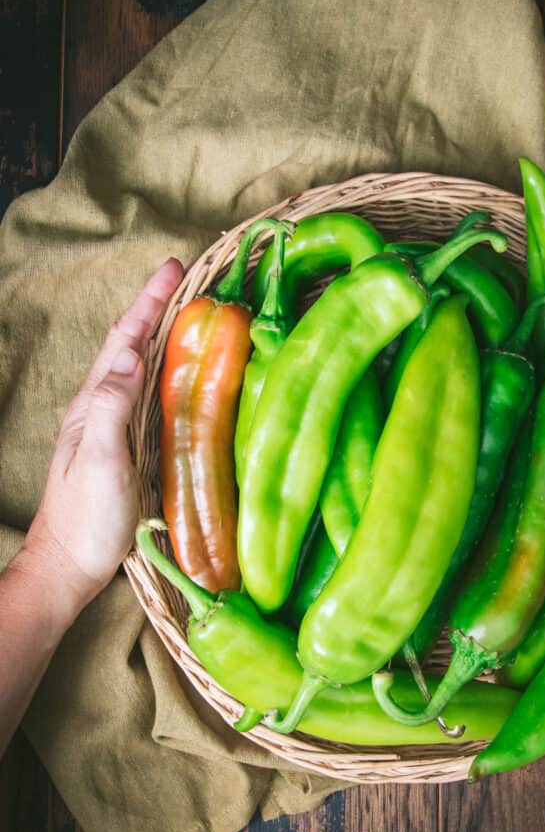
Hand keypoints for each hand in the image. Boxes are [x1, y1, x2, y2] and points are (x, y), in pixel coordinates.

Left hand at [22, 259, 183, 613]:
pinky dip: (165, 368)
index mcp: (94, 403)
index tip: (172, 268)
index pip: (124, 340)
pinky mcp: (127, 446)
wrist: (69, 564)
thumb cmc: (85, 517)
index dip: (148, 303)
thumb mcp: (100, 458)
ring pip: (139, 365)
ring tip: (188, 311)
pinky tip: (180, 372)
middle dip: (155, 307)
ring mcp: (113, 426)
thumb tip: (133, 354)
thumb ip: (111, 405)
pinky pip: (148, 393)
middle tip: (185, 278)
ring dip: (161, 332)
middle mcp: (101, 407)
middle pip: (130, 344)